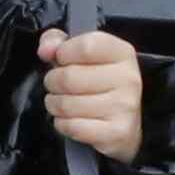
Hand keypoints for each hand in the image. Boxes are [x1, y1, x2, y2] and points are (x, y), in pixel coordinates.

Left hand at [39, 25, 146, 163]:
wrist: (123, 124)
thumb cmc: (97, 84)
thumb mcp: (80, 54)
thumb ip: (57, 41)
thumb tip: (46, 50)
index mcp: (122, 53)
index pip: (85, 46)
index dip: (63, 53)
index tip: (62, 60)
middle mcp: (128, 78)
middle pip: (69, 77)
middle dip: (53, 82)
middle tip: (57, 86)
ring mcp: (124, 107)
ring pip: (67, 104)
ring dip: (55, 105)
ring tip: (62, 103)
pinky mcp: (116, 133)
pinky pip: (72, 126)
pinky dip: (62, 124)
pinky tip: (71, 120)